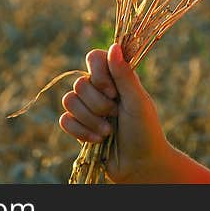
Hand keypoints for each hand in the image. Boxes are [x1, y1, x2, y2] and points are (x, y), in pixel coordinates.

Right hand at [59, 43, 170, 181]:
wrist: (140, 165)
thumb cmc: (145, 131)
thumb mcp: (138, 100)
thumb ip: (124, 74)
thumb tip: (114, 45)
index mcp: (116, 78)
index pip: (94, 58)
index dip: (98, 73)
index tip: (114, 91)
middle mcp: (99, 90)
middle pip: (79, 83)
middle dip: (98, 104)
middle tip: (116, 114)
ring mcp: (88, 108)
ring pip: (69, 100)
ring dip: (90, 119)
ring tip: (108, 132)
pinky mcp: (79, 127)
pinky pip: (64, 120)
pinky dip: (80, 132)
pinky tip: (97, 140)